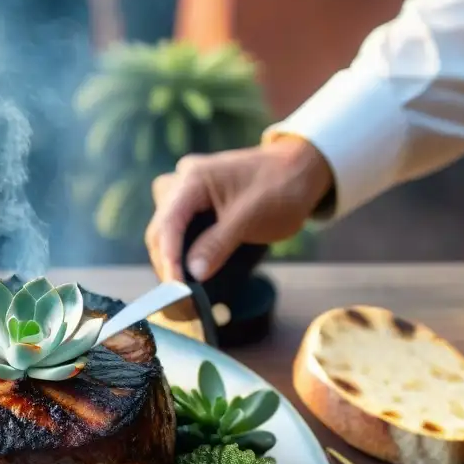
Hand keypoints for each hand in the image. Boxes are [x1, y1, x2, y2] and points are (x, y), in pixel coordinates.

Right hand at [145, 135, 333, 281]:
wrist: (303, 169)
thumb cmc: (281, 187)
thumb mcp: (251, 218)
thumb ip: (218, 244)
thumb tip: (193, 273)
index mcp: (193, 178)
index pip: (168, 223)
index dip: (168, 259)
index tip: (176, 288)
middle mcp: (182, 181)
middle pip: (161, 228)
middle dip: (167, 262)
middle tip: (179, 294)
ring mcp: (188, 190)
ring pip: (166, 230)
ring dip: (170, 258)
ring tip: (182, 285)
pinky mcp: (196, 202)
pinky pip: (179, 229)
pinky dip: (181, 250)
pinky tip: (188, 269)